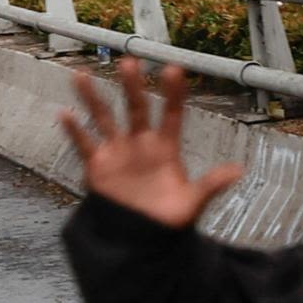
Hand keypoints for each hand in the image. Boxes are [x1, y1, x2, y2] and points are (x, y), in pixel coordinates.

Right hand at [60, 59, 243, 229]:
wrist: (140, 239)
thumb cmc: (168, 219)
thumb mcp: (192, 203)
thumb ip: (211, 185)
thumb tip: (238, 170)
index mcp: (166, 148)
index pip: (172, 114)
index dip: (173, 93)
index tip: (173, 70)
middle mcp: (141, 143)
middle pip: (136, 109)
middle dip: (133, 87)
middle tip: (130, 63)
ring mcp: (118, 152)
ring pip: (104, 119)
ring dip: (93, 98)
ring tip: (81, 76)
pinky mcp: (98, 166)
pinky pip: (85, 144)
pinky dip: (74, 130)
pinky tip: (65, 113)